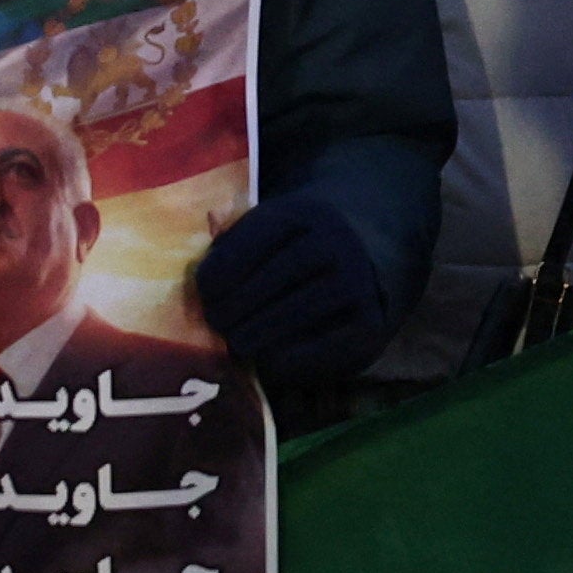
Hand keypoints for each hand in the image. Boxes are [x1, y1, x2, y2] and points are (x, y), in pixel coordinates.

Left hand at [191, 191, 399, 388]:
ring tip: (237, 342)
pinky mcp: (369, 323)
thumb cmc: (300, 244)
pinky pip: (316, 350)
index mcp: (305, 213)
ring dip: (253, 336)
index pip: (250, 245)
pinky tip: (268, 358)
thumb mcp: (272, 225)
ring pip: (290, 317)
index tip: (204, 293)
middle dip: (231, 310)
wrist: (371, 250)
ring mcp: (357, 283)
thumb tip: (202, 282)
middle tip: (216, 323)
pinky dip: (284, 359)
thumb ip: (233, 244)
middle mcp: (337, 243)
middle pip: (268, 283)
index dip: (217, 274)